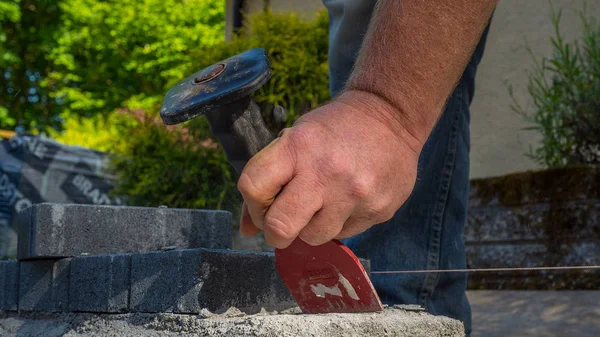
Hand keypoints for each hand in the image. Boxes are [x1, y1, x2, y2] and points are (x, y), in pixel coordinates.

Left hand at [237, 90, 423, 248]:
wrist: (391, 116)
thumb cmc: (334, 129)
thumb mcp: (295, 138)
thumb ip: (268, 179)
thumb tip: (246, 229)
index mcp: (298, 146)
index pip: (253, 188)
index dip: (252, 205)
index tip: (262, 205)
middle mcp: (326, 172)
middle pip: (280, 227)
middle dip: (275, 232)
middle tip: (283, 224)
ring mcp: (354, 194)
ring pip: (313, 237)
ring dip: (310, 227)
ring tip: (323, 203)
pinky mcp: (377, 209)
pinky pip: (344, 234)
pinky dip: (339, 223)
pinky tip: (348, 199)